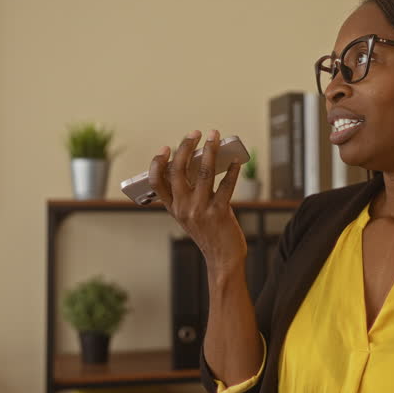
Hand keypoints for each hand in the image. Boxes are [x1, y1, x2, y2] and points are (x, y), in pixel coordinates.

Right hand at [148, 129, 246, 275]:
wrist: (222, 259)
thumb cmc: (209, 234)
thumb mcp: (190, 216)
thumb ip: (190, 195)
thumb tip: (200, 163)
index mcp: (173, 208)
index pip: (156, 182)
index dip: (158, 162)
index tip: (165, 147)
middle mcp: (183, 208)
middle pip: (178, 170)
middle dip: (185, 147)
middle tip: (196, 133)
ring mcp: (200, 210)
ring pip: (202, 173)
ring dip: (209, 150)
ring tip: (214, 137)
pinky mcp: (219, 212)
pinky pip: (226, 186)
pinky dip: (232, 170)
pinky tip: (237, 161)